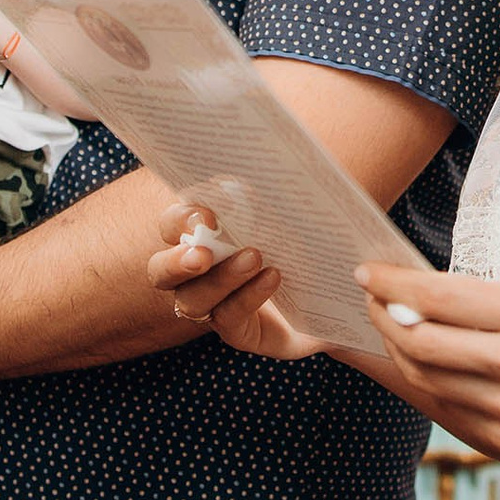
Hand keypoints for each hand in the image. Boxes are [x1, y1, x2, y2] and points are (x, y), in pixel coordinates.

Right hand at [147, 202, 328, 360]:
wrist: (339, 288)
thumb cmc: (306, 236)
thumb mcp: (290, 211)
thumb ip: (268, 193)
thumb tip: (259, 168)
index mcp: (199, 234)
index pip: (171, 225)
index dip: (179, 219)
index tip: (205, 214)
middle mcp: (195, 274)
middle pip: (160, 272)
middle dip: (177, 262)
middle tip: (202, 252)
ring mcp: (213, 306)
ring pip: (192, 300)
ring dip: (219, 279)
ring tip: (253, 257)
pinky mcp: (239, 331)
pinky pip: (229, 318)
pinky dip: (248, 296)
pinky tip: (272, 277)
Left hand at [355, 263, 499, 472]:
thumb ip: (483, 298)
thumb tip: (414, 295)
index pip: (437, 296)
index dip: (390, 283)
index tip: (365, 272)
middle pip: (419, 340)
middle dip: (382, 316)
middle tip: (371, 299)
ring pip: (425, 377)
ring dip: (395, 350)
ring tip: (389, 327)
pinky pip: (445, 408)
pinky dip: (422, 382)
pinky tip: (416, 364)